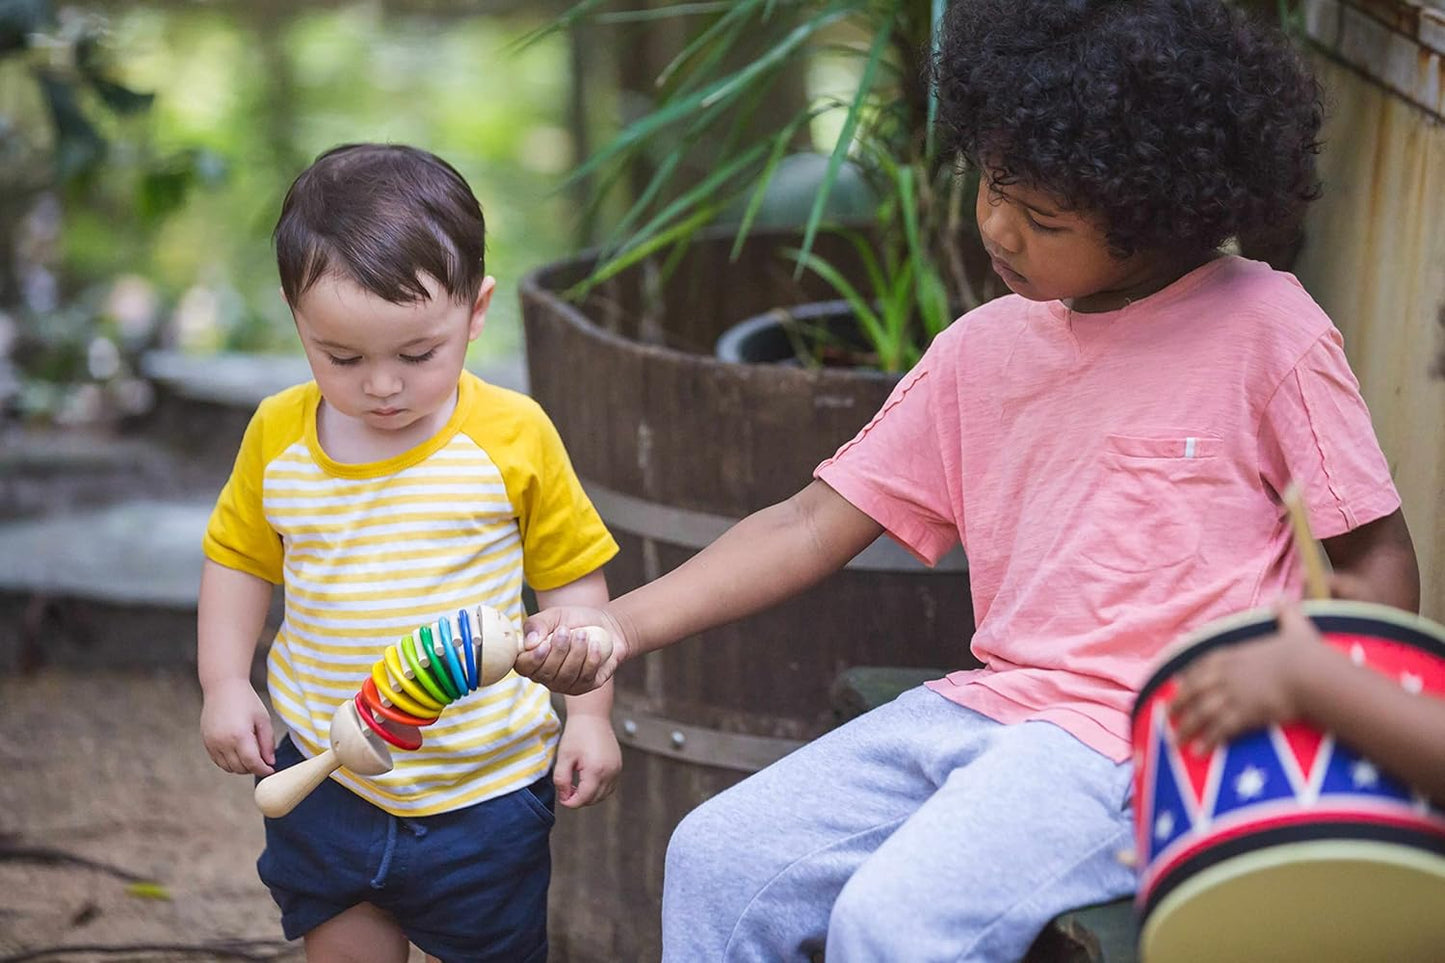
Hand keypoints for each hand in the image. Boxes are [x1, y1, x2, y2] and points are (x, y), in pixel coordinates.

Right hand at [200, 678, 274, 775]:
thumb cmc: (246, 701)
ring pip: (228, 768)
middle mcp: (223, 742)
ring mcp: (212, 743)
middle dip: (253, 768)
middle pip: (240, 768)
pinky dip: (229, 762)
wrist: (223, 687)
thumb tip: (270, 762)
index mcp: (240, 735)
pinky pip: (218, 761)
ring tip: (251, 755)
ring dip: (241, 767)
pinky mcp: (206, 742)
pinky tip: (238, 752)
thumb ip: (267, 742)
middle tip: (263, 760)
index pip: (252, 763)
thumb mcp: (263, 719)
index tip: (271, 770)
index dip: (263, 770)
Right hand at [517, 606, 628, 694]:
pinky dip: (591, 660)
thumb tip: (530, 643)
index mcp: (531, 658)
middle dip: (558, 651)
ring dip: (575, 654)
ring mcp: (565, 684)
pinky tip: (595, 646)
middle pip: (545, 673)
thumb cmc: (574, 620)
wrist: (604, 625)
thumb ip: (537, 624)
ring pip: (566, 677)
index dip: (532, 659)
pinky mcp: (584, 686)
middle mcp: (545, 675)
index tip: (545, 644)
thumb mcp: (554, 615)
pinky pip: (585, 678)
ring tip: (582, 634)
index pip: (523, 667)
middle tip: (566, 631)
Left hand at [554, 713, 621, 807]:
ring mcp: (616, 769)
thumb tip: (565, 796)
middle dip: (580, 800)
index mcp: (596, 770)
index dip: (571, 802)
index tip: (562, 798)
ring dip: (590, 796)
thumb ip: (562, 780)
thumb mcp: (564, 757)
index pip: (584, 798)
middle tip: (567, 791)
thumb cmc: (578, 733)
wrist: (592, 716)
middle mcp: (610, 772)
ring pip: (604, 794)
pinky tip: (588, 781)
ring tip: (576, 786)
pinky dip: (599, 789)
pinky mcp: (618, 766)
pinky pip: (610, 786)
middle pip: (595, 799)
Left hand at [1170, 603, 1323, 751]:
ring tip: (1174, 742)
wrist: (1312, 675)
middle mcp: (1227, 675)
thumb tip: (1283, 600)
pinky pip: (1219, 730)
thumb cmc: (1306, 653)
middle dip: (1178, 704)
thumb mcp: (1294, 626)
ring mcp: (1232, 695)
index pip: (1203, 666)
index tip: (1177, 685)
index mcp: (1235, 655)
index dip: (1189, 676)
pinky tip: (1198, 752)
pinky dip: (1207, 741)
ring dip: (1186, 728)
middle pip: (1194, 690)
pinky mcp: (1242, 714)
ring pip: (1201, 713)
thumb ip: (1286, 613)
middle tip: (1166, 716)